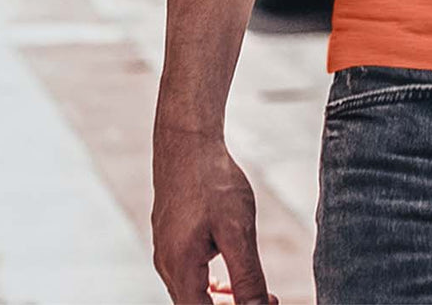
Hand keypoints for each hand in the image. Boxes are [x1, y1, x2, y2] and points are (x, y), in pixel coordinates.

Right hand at [152, 124, 275, 304]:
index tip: (266, 304)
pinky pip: (186, 275)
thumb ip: (247, 276)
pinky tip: (225, 278)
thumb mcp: (238, 230)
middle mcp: (166, 265)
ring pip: (190, 294)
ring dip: (220, 300)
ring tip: (253, 293)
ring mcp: (164, 252)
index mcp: (180, 269)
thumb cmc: (213, 181)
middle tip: (267, 300)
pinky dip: (208, 284)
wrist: (188, 141)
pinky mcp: (168, 238)